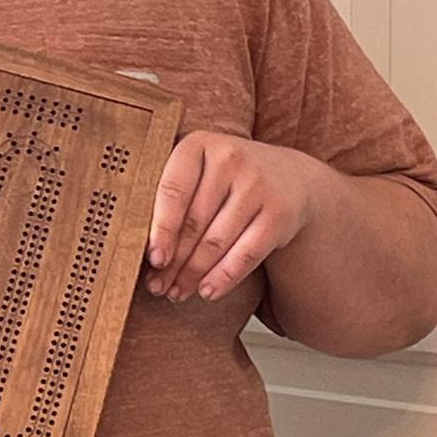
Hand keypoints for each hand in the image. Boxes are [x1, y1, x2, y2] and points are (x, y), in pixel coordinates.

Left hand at [144, 132, 319, 304]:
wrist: (289, 176)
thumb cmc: (226, 179)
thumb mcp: (199, 169)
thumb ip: (171, 195)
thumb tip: (147, 250)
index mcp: (199, 144)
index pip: (173, 191)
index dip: (160, 229)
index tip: (153, 259)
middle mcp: (230, 159)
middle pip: (194, 222)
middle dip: (174, 260)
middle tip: (158, 285)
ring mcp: (257, 185)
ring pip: (217, 241)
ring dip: (194, 274)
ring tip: (177, 292)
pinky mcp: (278, 214)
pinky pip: (246, 254)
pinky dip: (224, 277)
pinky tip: (208, 291)